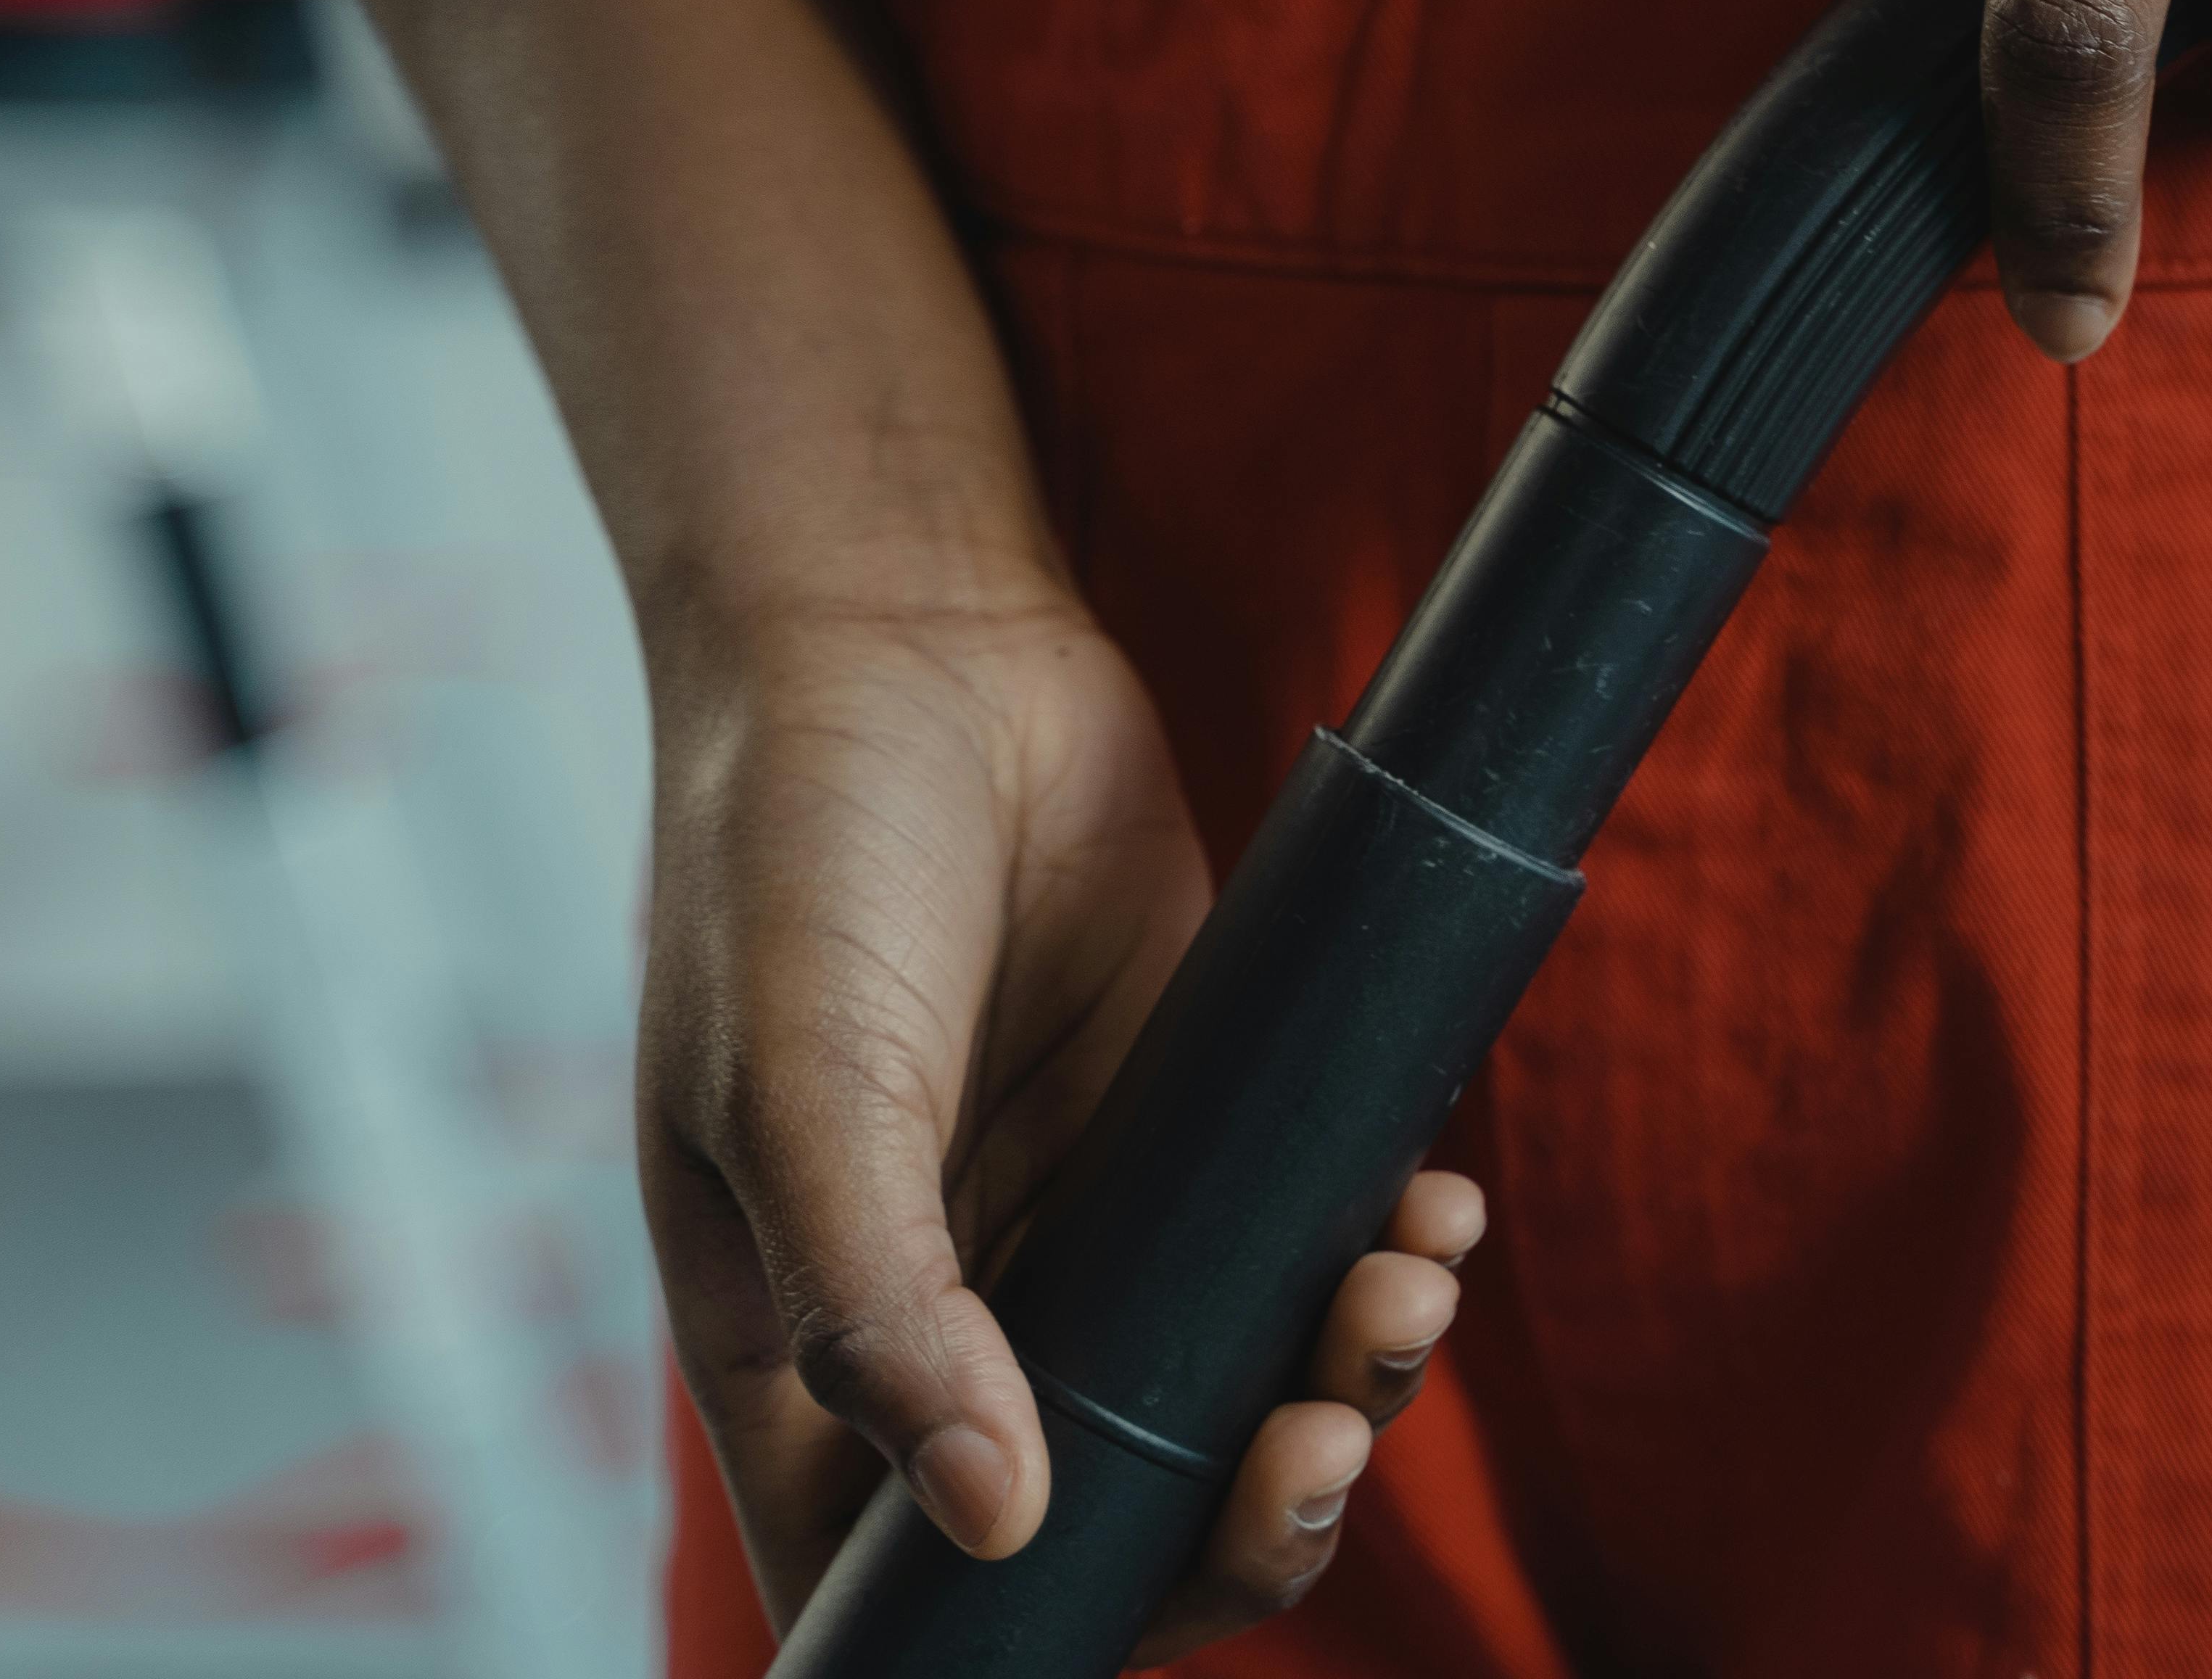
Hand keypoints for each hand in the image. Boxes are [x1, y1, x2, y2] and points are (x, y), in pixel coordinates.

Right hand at [639, 589, 1480, 1658]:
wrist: (906, 633)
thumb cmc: (783, 844)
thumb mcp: (790, 1078)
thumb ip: (875, 1300)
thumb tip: (992, 1515)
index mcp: (805, 1357)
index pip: (900, 1593)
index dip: (1036, 1635)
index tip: (1157, 1589)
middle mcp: (957, 1314)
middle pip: (1118, 1526)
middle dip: (1244, 1525)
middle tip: (1322, 1443)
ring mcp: (1088, 1221)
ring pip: (1235, 1396)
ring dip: (1344, 1389)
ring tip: (1404, 1292)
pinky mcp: (1197, 1118)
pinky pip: (1304, 1246)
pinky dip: (1379, 1259)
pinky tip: (1428, 1212)